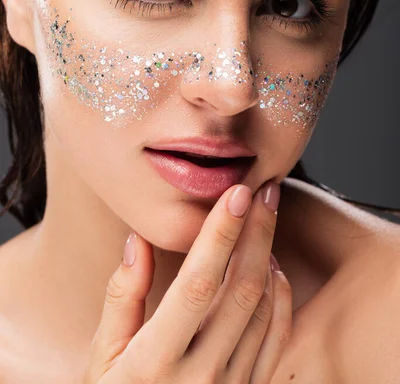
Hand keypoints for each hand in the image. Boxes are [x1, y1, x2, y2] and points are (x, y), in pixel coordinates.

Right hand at [82, 182, 291, 382]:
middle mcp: (201, 377)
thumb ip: (120, 298)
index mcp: (155, 361)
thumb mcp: (99, 359)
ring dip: (270, 259)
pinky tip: (273, 270)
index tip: (236, 193)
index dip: (220, 234)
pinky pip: (276, 342)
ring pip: (264, 312)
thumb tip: (137, 239)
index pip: (198, 284)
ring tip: (264, 221)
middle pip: (243, 291)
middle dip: (258, 233)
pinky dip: (281, 300)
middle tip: (266, 190)